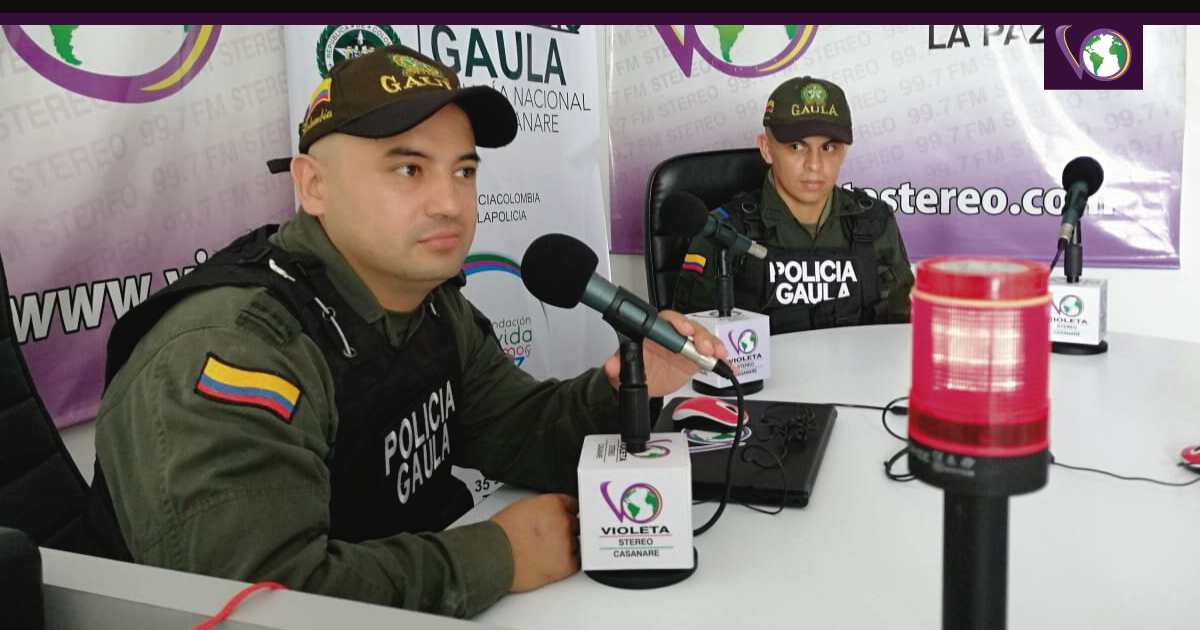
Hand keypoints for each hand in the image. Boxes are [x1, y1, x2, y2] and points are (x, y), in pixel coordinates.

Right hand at [490, 494, 580, 592]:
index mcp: (553, 504)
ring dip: (566, 547)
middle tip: (551, 538)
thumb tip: (548, 515)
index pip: (574, 504)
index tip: (567, 518)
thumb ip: (543, 509)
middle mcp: (563, 521)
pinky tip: (552, 561)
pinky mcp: (566, 564)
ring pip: (576, 544)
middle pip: (576, 524)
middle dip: (565, 530)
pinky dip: (567, 563)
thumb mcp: (522, 508)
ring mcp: (566, 543)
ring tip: (545, 552)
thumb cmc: (501, 535)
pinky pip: (577, 562)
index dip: (568, 513)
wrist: (493, 556)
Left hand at [603, 311, 730, 396]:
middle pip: (690, 328)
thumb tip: (612, 366)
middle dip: (700, 335)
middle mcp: (673, 336)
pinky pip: (712, 358)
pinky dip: (722, 362)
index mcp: (655, 332)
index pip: (667, 320)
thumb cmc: (636, 366)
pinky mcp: (697, 359)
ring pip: (703, 340)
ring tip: (718, 355)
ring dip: (713, 345)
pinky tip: (730, 367)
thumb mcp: (622, 368)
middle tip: (705, 348)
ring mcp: (687, 347)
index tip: (683, 331)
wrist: (644, 383)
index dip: (677, 323)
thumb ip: (617, 366)